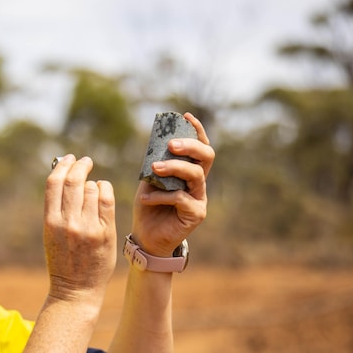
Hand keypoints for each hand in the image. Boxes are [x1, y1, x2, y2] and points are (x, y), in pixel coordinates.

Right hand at [44, 155, 116, 303]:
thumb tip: (64, 175)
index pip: (54, 183)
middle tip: (85, 161)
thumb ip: (57, 208)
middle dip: (79, 165)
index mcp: (50, 222)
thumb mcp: (52, 234)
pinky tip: (102, 190)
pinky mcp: (105, 232)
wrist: (76, 289)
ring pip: (91, 188)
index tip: (68, 159)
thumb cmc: (63, 259)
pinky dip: (104, 189)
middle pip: (74, 180)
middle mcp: (68, 223)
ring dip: (92, 182)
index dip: (62, 165)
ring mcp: (88, 227)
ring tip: (92, 187)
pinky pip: (106, 199)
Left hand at [131, 112, 214, 256]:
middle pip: (206, 157)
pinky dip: (161, 195)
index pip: (200, 147)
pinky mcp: (196, 214)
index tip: (185, 116)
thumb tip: (153, 143)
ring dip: (174, 168)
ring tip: (154, 168)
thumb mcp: (148, 180)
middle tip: (172, 144)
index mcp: (189, 172)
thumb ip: (155, 163)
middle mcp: (198, 183)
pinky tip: (146, 198)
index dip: (197, 130)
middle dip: (191, 146)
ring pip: (195, 175)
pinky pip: (180, 197)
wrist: (146, 236)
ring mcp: (199, 198)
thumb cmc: (148, 206)